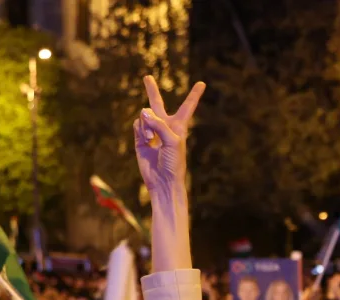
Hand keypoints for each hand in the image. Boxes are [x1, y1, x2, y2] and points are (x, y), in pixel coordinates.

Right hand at [133, 75, 205, 199]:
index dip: (194, 94)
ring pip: (144, 116)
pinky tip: (146, 141)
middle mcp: (165, 127)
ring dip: (146, 125)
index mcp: (179, 125)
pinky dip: (140, 130)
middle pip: (157, 104)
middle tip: (147, 77)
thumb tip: (143, 113)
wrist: (163, 182)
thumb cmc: (174, 163)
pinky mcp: (140, 140)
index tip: (202, 83)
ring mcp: (151, 133)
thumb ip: (159, 125)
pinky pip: (137, 125)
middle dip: (151, 90)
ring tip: (150, 139)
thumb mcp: (172, 141)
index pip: (187, 106)